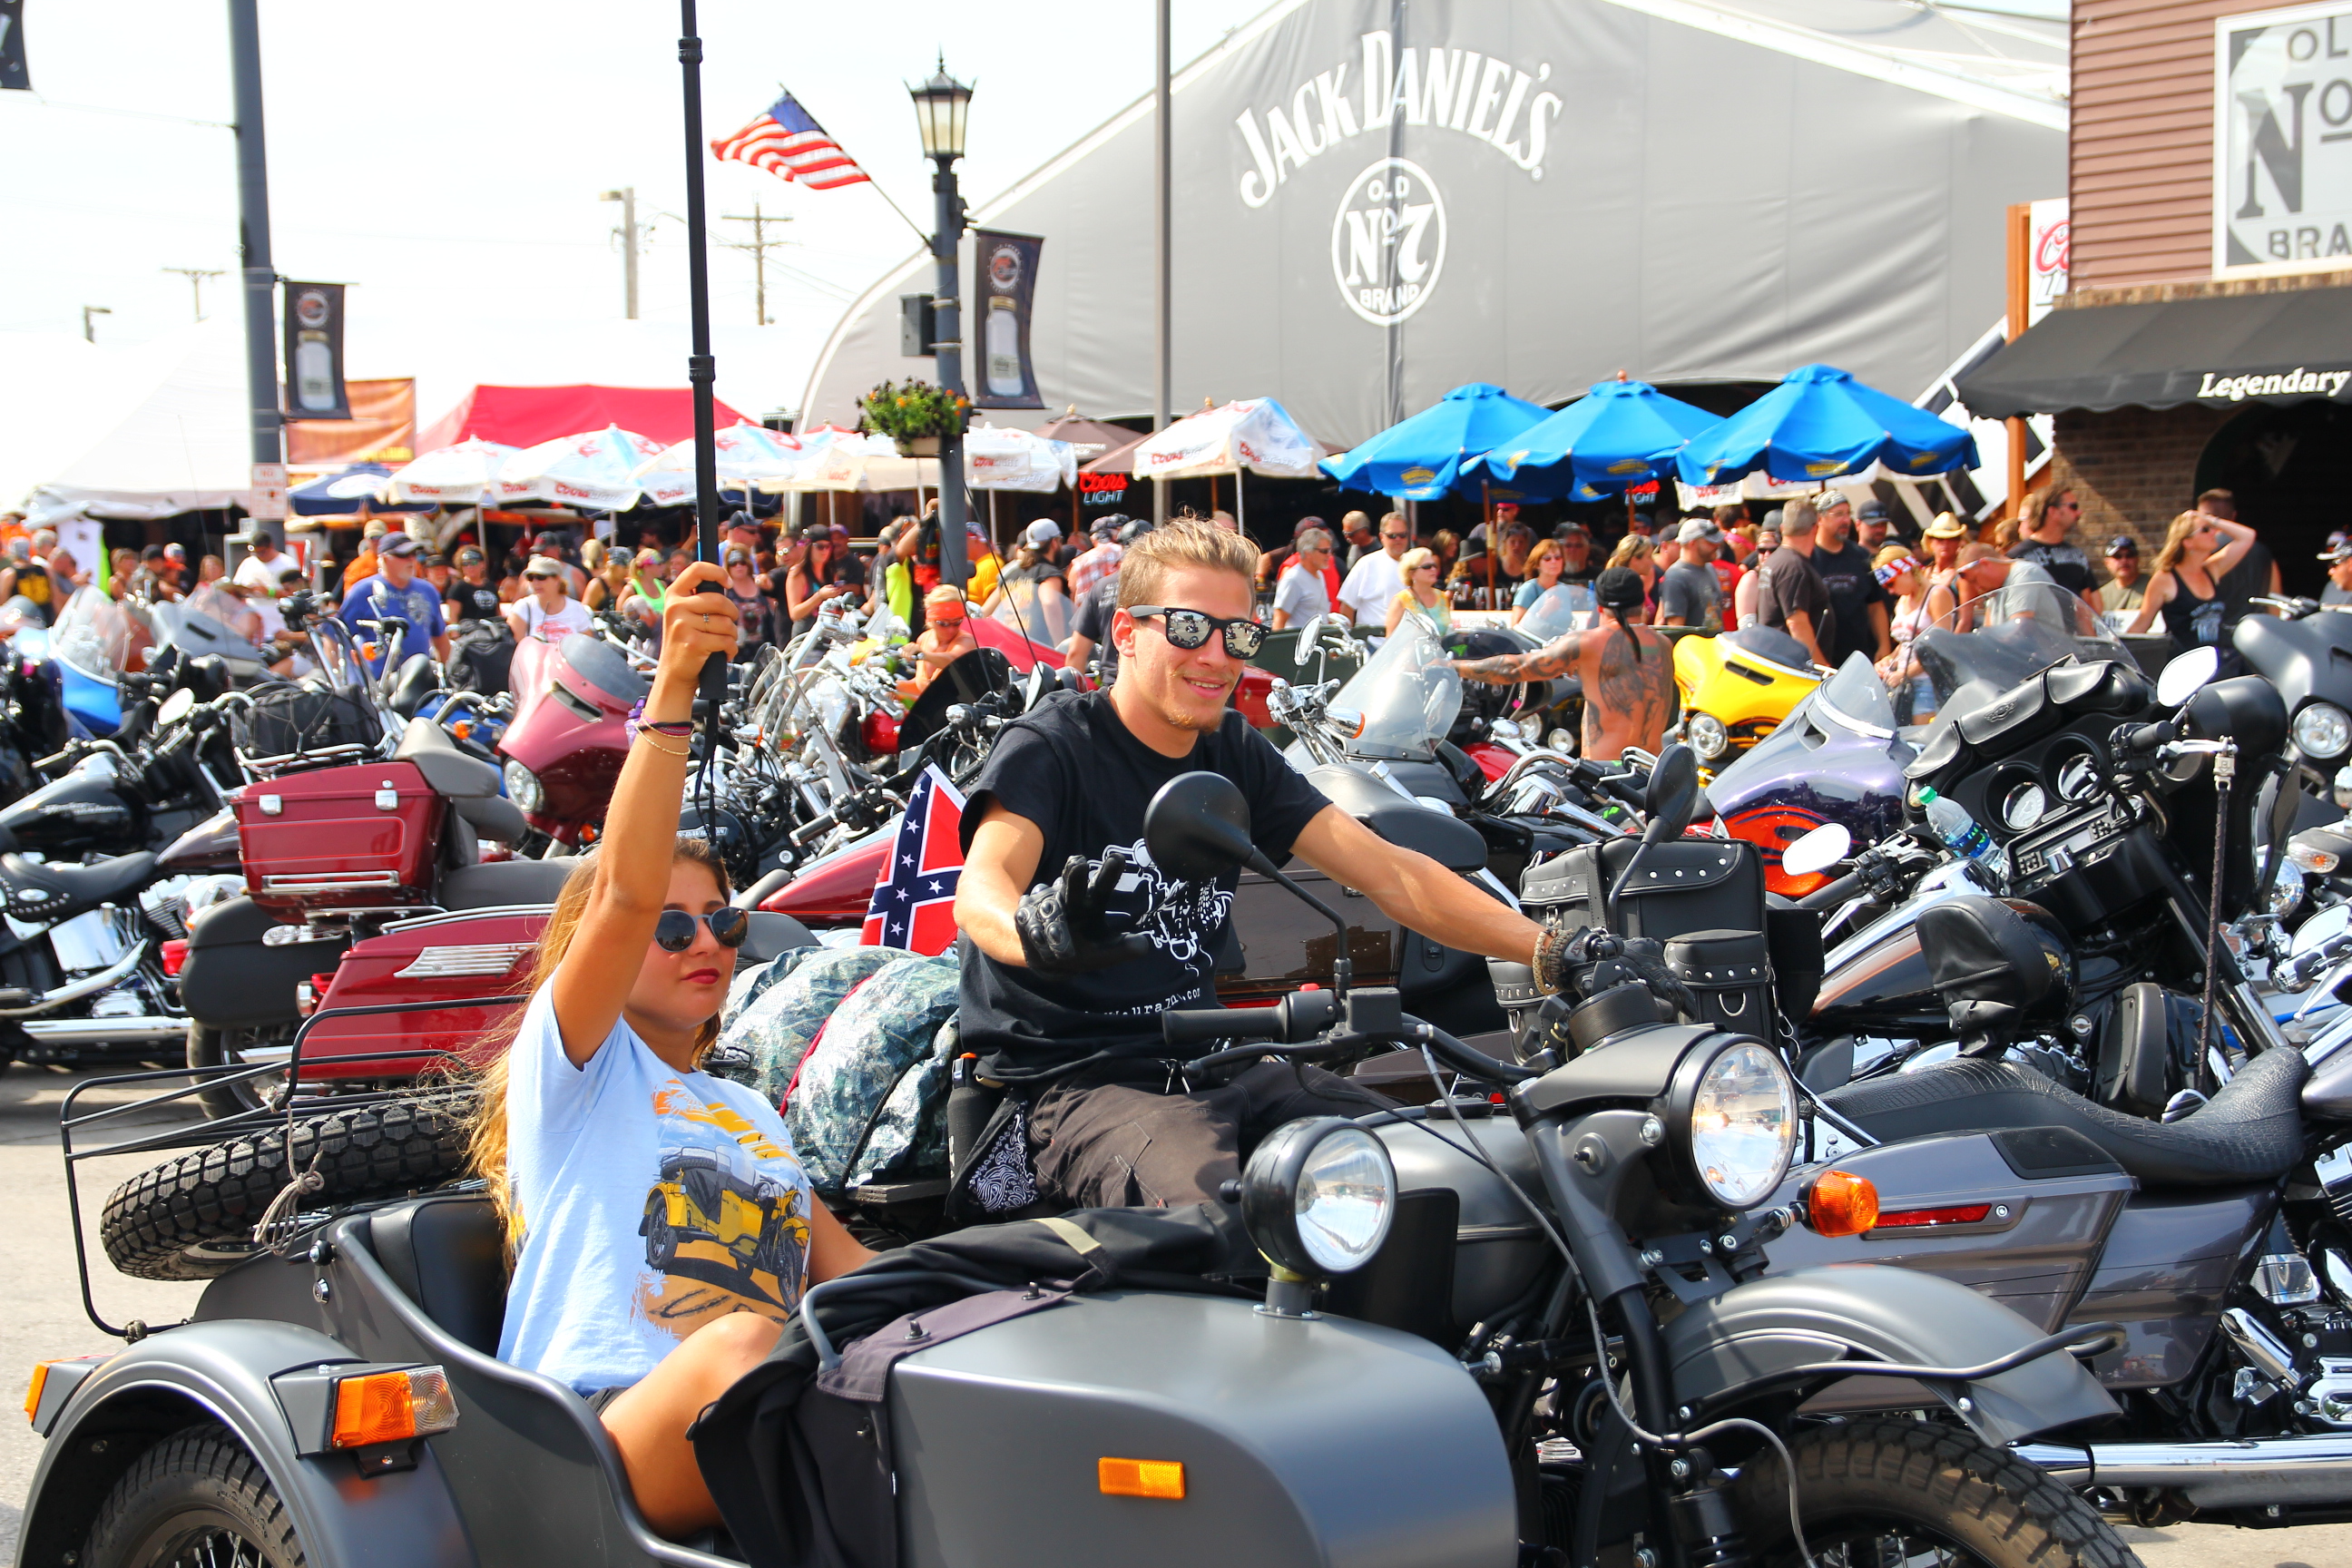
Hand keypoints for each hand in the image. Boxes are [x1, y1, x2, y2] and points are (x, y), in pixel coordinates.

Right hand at [655, 561, 737, 689]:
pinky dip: (731, 649)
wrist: (673, 673)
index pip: (697, 569)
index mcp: (673, 595)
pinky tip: (724, 653)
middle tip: (731, 623)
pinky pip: (726, 641)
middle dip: (733, 613)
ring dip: (733, 635)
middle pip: (719, 600)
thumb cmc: (686, 641)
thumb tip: (725, 584)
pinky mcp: (694, 643)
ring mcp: (683, 625)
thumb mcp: (683, 614)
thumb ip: (698, 598)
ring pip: (726, 623)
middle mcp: (675, 607)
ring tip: (724, 641)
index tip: (728, 584)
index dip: (718, 572)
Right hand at [1015, 851, 1154, 972]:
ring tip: (1058, 928)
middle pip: (1073, 884)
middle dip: (1076, 874)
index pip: (1102, 886)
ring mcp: (1044, 906)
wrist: (1049, 959)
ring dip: (1052, 909)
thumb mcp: (1106, 952)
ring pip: (1049, 903)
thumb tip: (1145, 945)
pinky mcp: (1025, 916)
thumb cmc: (1084, 950)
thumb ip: (1124, 949)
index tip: (1118, 858)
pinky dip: (1032, 927)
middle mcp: (1068, 899)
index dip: (1109, 873)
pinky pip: (1027, 919)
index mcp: (1091, 903)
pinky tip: (1037, 935)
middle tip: (1079, 862)